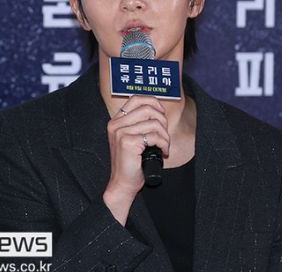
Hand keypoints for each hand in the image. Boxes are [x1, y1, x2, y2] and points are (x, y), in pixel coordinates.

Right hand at [103, 95, 168, 223]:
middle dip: (162, 121)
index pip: (136, 99)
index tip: (161, 113)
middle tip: (163, 135)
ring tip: (163, 145)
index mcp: (116, 121)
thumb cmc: (131, 163)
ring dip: (165, 135)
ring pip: (154, 123)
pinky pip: (154, 136)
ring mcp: (121, 133)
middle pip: (148, 108)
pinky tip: (163, 152)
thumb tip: (158, 111)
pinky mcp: (128, 142)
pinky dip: (164, 144)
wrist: (123, 183)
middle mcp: (116, 125)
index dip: (153, 102)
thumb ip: (139, 124)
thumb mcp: (132, 138)